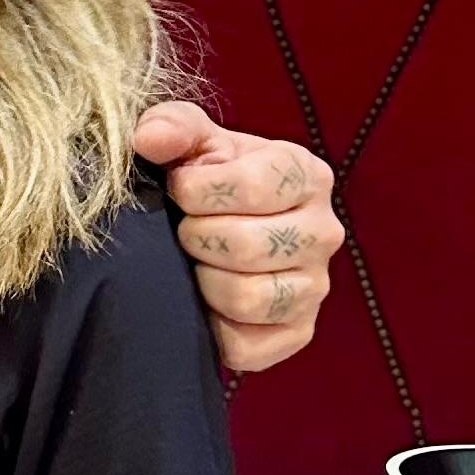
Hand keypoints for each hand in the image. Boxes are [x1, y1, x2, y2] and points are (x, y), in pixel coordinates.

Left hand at [135, 100, 343, 375]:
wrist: (219, 229)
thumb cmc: (208, 178)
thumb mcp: (194, 142)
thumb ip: (173, 127)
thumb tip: (151, 140)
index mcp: (307, 175)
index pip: (251, 186)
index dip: (197, 190)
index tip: (179, 188)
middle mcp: (323, 232)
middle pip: (245, 246)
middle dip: (195, 237)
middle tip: (184, 231)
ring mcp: (315, 287)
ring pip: (248, 298)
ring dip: (204, 282)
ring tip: (196, 263)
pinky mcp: (298, 333)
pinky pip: (247, 346)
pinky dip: (214, 329)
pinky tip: (205, 302)